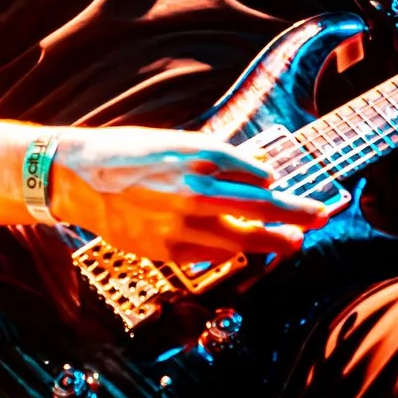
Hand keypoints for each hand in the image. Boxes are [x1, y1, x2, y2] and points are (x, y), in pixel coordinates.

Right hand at [48, 127, 344, 264]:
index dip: (281, 185)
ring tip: (292, 242)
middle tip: (320, 217)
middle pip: (263, 208)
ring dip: (272, 242)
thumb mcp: (180, 142)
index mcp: (201, 156)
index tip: (296, 190)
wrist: (78, 178)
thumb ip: (222, 159)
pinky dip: (228, 251)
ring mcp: (182, 225)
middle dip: (297, 215)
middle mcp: (196, 190)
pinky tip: (239, 249)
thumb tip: (260, 170)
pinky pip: (210, 255)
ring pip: (243, 240)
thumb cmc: (130, 153)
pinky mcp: (167, 251)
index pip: (259, 174)